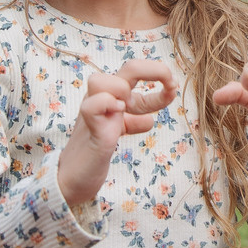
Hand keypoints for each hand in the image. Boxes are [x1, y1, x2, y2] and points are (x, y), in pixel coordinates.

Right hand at [60, 59, 179, 209]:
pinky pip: (93, 105)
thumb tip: (148, 120)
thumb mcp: (117, 134)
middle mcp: (101, 100)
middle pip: (129, 68)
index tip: (174, 88)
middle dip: (156, 70)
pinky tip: (118, 114)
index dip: (160, 78)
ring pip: (101, 80)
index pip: (137, 75)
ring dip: (123, 90)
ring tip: (127, 110)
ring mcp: (93, 113)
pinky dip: (106, 104)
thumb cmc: (94, 155)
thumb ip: (131, 123)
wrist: (74, 180)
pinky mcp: (90, 130)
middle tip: (172, 84)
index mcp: (111, 98)